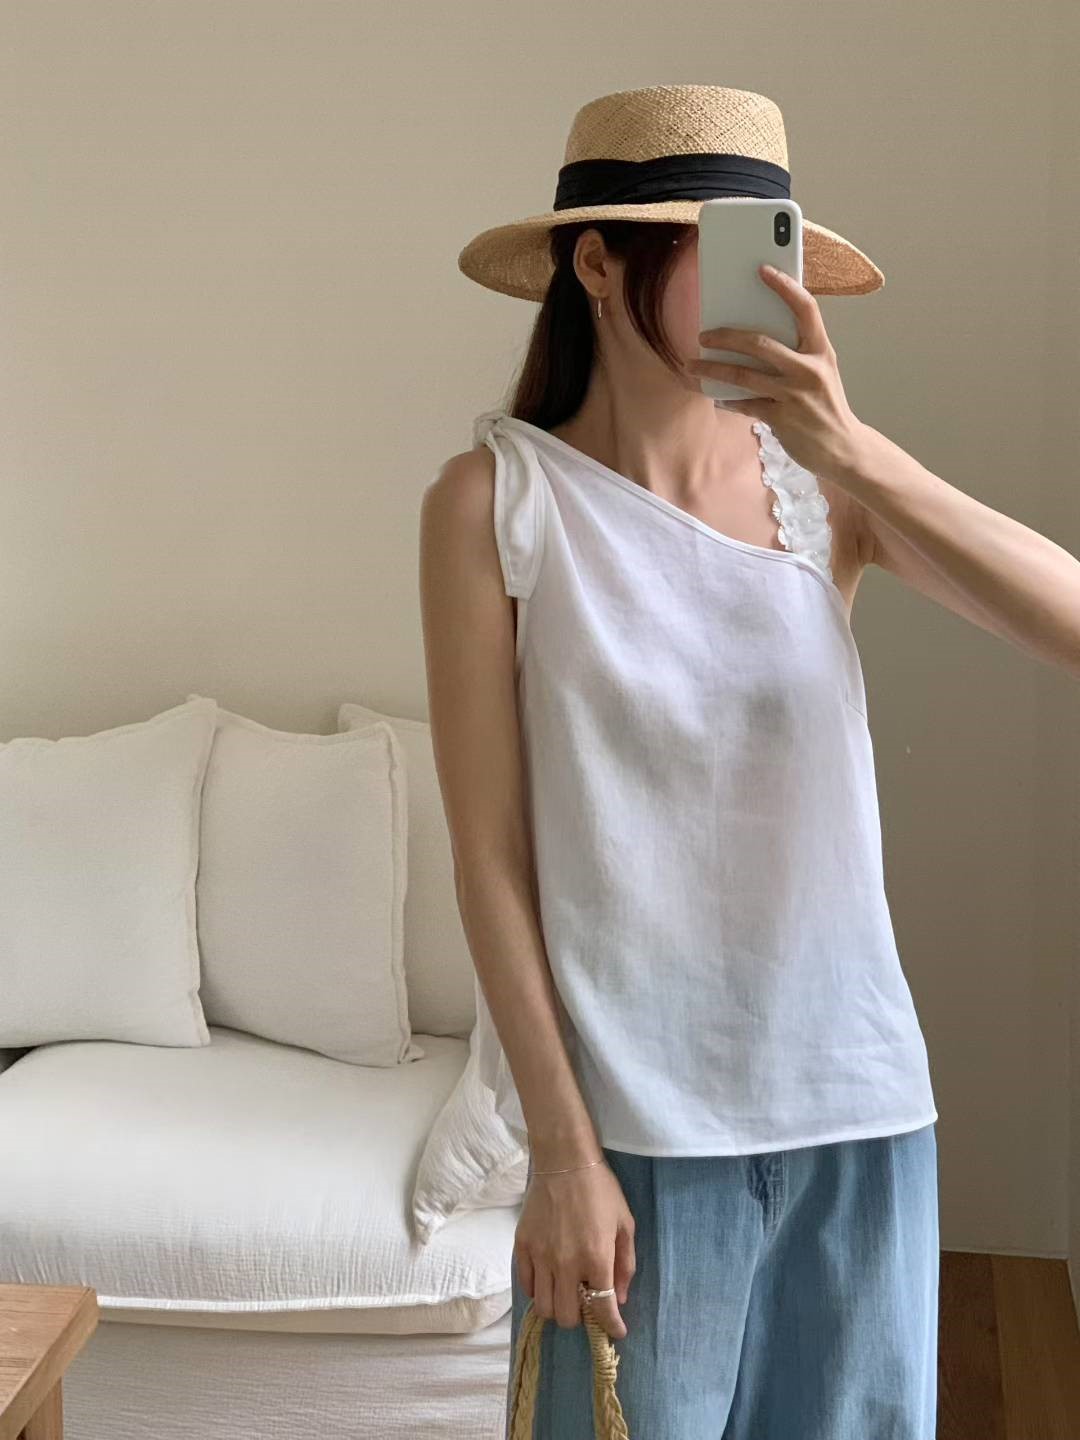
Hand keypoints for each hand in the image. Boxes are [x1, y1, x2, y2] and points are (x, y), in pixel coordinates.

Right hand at [514, 1161, 636, 1338]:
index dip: (612, 1327)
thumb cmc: (601, 1191)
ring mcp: (540, 1256)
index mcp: (596, 1258)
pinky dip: (538, 1291)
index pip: (603, 1309)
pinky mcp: (522, 1246)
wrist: (565, 1161)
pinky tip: (548, 1280)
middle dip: (581, 1318)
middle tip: (586, 1304)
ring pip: (544, 1307)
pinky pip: (526, 1285)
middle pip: (567, 1318)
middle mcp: (566, 1264)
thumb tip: (620, 1298)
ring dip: (557, 1307)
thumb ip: (625, 1264)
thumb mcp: (625, 1224)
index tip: (616, 1332)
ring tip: (566, 1293)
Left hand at [684, 263, 868, 485]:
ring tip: (692, 365)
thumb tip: (753, 337)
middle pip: (761, 343)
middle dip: (727, 336)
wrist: (843, 448)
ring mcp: (795, 395)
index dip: (785, 286)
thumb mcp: (821, 372)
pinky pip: (746, 404)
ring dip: (713, 369)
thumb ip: (797, 353)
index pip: (805, 308)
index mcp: (821, 350)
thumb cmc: (826, 405)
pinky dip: (729, 400)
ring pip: (744, 375)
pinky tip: (717, 397)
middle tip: (704, 334)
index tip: (763, 269)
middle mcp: (809, 369)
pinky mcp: (782, 419)